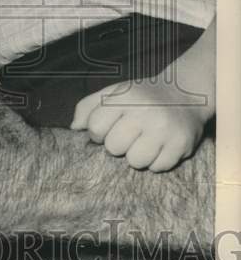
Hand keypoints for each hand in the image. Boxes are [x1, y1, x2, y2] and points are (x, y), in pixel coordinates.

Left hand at [71, 80, 209, 171]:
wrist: (186, 93)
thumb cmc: (142, 96)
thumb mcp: (114, 92)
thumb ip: (88, 107)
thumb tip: (74, 128)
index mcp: (125, 96)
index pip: (95, 127)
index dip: (97, 132)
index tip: (108, 128)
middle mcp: (145, 111)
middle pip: (114, 147)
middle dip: (117, 144)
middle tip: (129, 134)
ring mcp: (165, 129)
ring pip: (135, 161)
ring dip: (136, 156)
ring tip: (143, 142)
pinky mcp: (181, 144)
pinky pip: (157, 167)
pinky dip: (156, 161)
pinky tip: (159, 146)